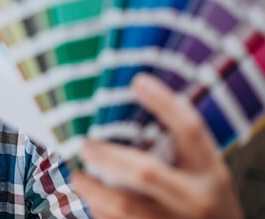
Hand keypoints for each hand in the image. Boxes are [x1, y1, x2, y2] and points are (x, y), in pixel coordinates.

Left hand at [72, 74, 243, 218]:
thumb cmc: (207, 198)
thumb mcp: (206, 171)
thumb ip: (181, 146)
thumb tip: (138, 100)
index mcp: (211, 172)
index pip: (190, 130)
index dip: (165, 103)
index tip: (138, 81)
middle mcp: (196, 198)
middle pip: (145, 171)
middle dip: (107, 156)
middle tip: (85, 146)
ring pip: (125, 205)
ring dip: (94, 189)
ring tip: (77, 177)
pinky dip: (101, 212)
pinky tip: (93, 201)